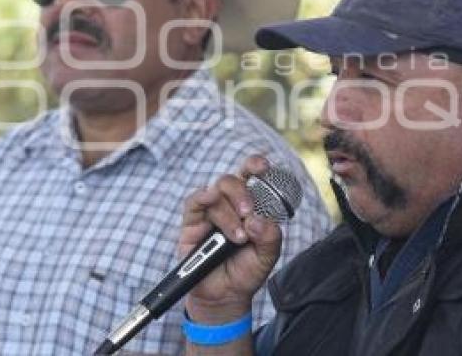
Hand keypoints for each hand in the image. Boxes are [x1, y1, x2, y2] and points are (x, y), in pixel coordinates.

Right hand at [179, 156, 282, 322]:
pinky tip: (210, 202)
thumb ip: (270, 237)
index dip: (255, 166)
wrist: (225, 295)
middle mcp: (228, 203)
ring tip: (238, 237)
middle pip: (231, 180)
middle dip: (242, 193)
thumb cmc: (246, 270)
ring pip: (215, 192)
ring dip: (228, 213)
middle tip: (248, 214)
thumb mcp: (267, 256)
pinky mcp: (191, 223)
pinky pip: (194, 202)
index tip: (264, 168)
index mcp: (249, 204)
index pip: (251, 177)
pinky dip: (203, 199)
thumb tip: (257, 220)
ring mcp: (209, 211)